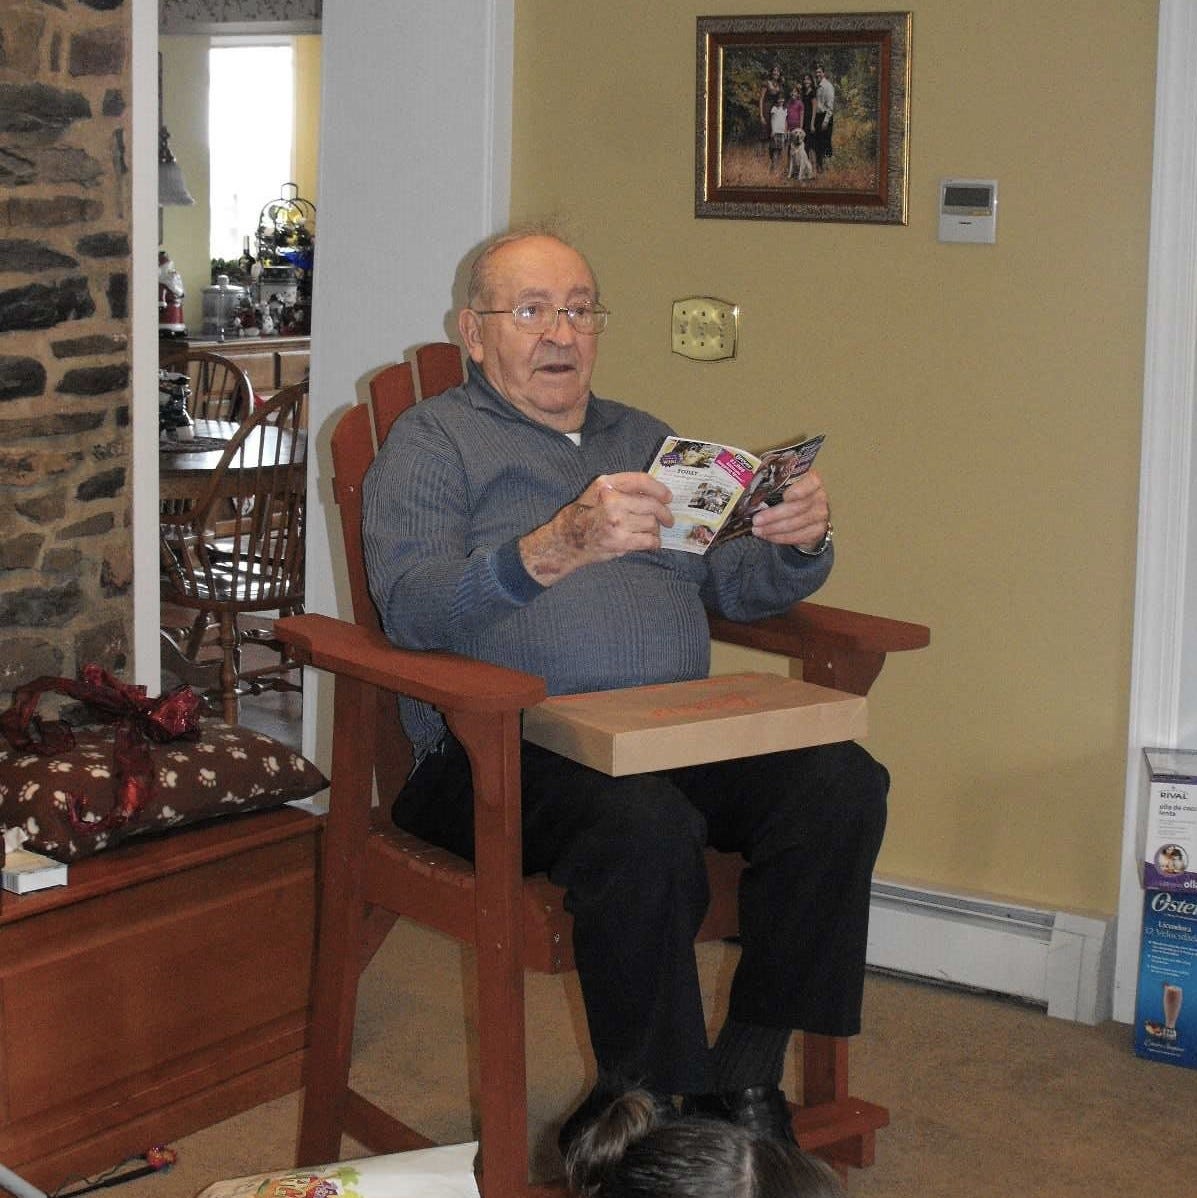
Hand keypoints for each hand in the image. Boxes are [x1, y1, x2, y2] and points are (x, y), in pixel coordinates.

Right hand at [520, 472, 673, 583]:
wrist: (567, 540)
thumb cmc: (583, 515)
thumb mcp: (597, 493)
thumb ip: (621, 489)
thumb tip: (654, 494)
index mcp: (606, 485)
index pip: (641, 481)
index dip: (659, 489)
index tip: (667, 497)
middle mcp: (612, 500)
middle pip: (651, 504)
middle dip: (664, 513)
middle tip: (668, 519)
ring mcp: (616, 521)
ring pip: (651, 523)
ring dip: (656, 529)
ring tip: (652, 532)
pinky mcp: (620, 541)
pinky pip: (648, 540)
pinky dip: (654, 543)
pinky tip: (652, 543)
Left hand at [748, 469, 829, 551]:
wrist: (806, 516)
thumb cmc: (789, 496)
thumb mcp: (784, 485)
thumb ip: (772, 482)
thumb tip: (745, 481)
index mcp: (812, 480)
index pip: (810, 483)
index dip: (799, 490)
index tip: (785, 496)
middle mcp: (820, 496)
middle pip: (799, 507)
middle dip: (775, 515)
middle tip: (757, 520)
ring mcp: (821, 515)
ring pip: (797, 524)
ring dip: (774, 528)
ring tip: (757, 530)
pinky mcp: (817, 531)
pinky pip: (798, 536)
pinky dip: (780, 537)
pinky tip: (767, 536)